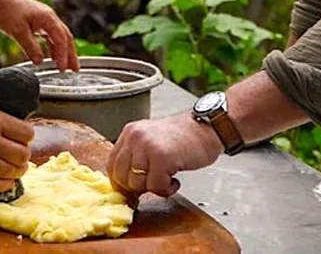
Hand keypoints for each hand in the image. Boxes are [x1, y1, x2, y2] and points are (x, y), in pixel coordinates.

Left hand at [0, 0, 79, 71]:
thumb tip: (39, 62)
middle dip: (71, 54)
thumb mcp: (18, 32)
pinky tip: (52, 56)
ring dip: (62, 51)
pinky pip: (50, 36)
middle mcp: (49, 17)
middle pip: (65, 38)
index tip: (63, 69)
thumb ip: (30, 48)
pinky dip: (52, 47)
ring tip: (65, 66)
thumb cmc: (7, 10)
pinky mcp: (38, 21)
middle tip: (75, 69)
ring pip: (58, 37)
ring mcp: (44, 19)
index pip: (61, 39)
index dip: (63, 56)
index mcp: (48, 18)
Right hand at [0, 87, 34, 192]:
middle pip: (21, 155)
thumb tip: (6, 120)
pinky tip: (4, 182)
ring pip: (9, 171)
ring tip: (16, 169)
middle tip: (21, 154)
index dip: (28, 136)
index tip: (24, 137)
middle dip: (25, 156)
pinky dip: (1, 185)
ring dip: (17, 172)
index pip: (26, 133)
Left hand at [107, 111, 223, 202]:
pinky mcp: (162, 157)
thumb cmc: (184, 137)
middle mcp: (136, 137)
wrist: (208, 127)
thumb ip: (136, 157)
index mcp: (130, 132)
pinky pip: (155, 186)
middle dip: (137, 188)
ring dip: (154, 188)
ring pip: (137, 184)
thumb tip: (125, 188)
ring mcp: (148, 146)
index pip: (112, 165)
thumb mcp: (152, 140)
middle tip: (155, 184)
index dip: (121, 183)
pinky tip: (175, 180)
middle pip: (122, 177)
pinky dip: (167, 190)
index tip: (131, 193)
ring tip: (168, 178)